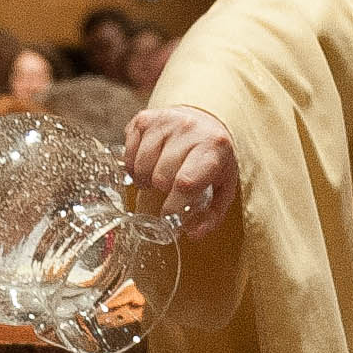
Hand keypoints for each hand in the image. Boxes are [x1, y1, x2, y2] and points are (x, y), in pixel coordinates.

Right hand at [128, 105, 236, 227]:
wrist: (204, 121)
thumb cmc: (212, 159)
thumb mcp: (224, 186)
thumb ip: (212, 214)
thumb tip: (193, 234)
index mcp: (213, 148)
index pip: (186, 182)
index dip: (173, 205)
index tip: (167, 217)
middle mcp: (189, 130)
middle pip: (160, 176)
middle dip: (161, 190)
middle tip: (166, 189)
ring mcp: (165, 121)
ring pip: (141, 166)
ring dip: (145, 179)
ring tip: (156, 177)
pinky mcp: (145, 118)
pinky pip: (128, 153)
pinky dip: (133, 166)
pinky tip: (147, 164)